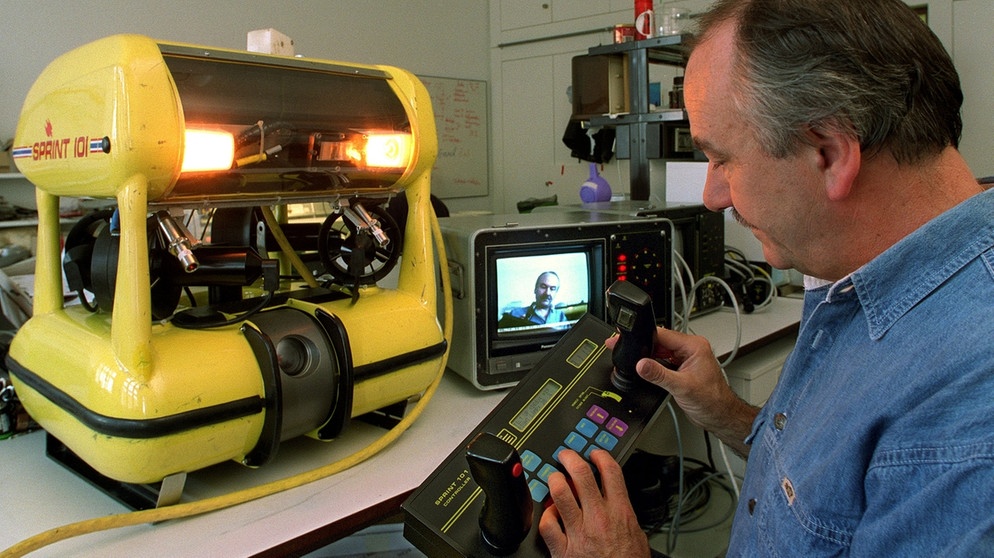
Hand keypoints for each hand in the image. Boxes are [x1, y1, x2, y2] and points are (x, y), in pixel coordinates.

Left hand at [538, 449, 649, 557]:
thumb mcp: (638, 537)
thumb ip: (626, 517)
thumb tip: (621, 504)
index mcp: (620, 513)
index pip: (610, 472)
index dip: (600, 456)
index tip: (595, 453)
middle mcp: (598, 518)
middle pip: (580, 475)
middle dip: (570, 459)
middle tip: (565, 456)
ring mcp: (578, 533)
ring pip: (559, 493)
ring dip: (554, 481)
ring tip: (554, 478)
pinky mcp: (562, 550)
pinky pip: (547, 524)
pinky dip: (545, 515)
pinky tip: (549, 514)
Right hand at [606, 328, 757, 455]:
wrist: (720, 416)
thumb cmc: (713, 400)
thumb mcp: (681, 386)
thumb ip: (658, 374)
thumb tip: (641, 364)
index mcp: (694, 346)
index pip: (663, 335)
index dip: (644, 338)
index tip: (628, 341)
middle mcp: (690, 350)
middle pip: (659, 342)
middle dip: (644, 349)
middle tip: (630, 355)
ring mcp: (686, 359)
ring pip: (660, 352)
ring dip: (649, 359)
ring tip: (641, 368)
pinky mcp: (681, 369)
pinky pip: (663, 362)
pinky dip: (654, 367)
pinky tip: (649, 373)